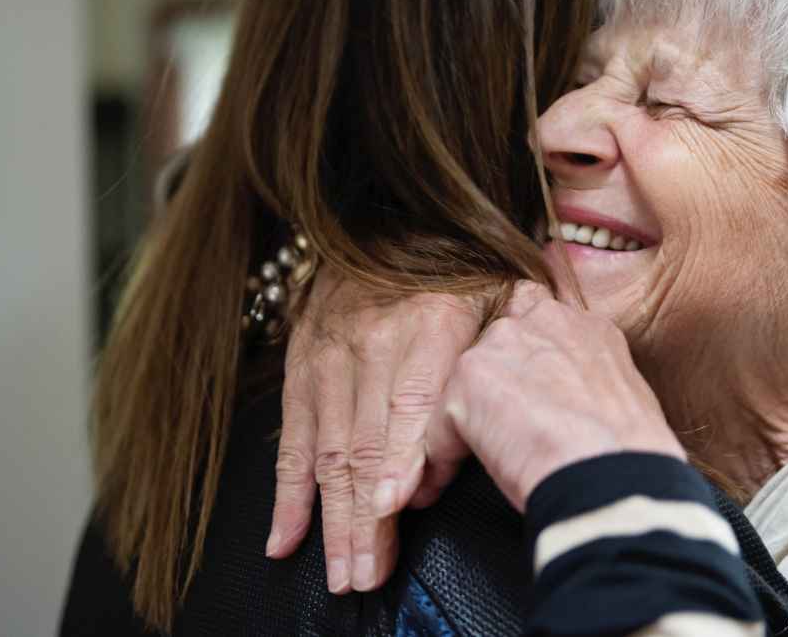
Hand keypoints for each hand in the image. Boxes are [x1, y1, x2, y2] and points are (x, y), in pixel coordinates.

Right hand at [267, 265, 481, 593]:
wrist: (383, 215)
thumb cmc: (460, 263)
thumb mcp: (500, 287)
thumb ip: (501, 350)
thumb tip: (485, 428)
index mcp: (431, 317)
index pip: (410, 397)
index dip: (399, 454)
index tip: (393, 505)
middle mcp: (373, 337)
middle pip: (365, 438)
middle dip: (364, 513)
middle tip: (368, 571)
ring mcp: (330, 354)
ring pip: (328, 448)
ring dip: (331, 517)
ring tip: (341, 571)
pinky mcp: (301, 366)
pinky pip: (292, 437)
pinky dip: (287, 493)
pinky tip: (286, 539)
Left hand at [417, 282, 685, 512]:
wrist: (615, 479)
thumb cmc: (630, 460)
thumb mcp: (623, 400)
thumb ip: (586, 383)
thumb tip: (571, 407)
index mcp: (587, 327)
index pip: (540, 316)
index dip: (525, 355)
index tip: (526, 391)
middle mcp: (544, 320)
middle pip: (494, 342)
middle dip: (493, 383)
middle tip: (506, 431)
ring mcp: (504, 343)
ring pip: (465, 382)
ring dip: (470, 418)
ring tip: (488, 459)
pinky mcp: (470, 377)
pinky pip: (440, 423)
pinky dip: (446, 453)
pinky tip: (460, 480)